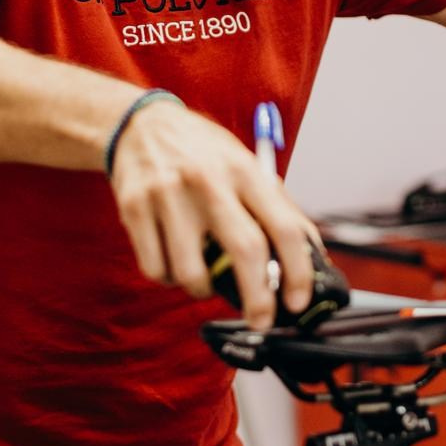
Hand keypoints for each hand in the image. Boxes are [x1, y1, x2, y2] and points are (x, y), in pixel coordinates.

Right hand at [106, 98, 317, 329]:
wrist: (139, 125)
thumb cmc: (202, 152)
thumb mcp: (244, 164)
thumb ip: (276, 205)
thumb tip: (311, 254)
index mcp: (244, 170)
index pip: (284, 227)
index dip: (297, 272)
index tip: (296, 302)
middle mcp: (208, 180)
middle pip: (245, 251)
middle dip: (258, 299)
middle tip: (261, 321)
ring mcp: (168, 194)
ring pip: (192, 272)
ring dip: (202, 290)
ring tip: (203, 280)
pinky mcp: (134, 208)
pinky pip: (156, 269)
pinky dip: (169, 278)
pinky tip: (173, 262)